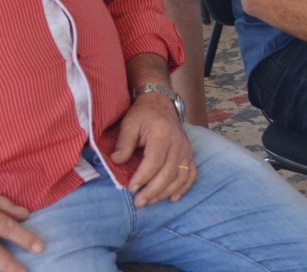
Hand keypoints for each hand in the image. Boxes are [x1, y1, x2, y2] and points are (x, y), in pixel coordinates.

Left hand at [110, 91, 195, 206]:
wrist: (160, 103)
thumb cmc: (143, 114)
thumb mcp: (129, 124)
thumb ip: (123, 144)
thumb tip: (116, 162)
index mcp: (162, 134)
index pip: (154, 162)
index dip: (143, 177)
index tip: (131, 188)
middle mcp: (178, 143)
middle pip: (168, 173)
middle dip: (153, 191)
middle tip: (139, 202)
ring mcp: (186, 149)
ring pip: (180, 177)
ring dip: (165, 193)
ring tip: (150, 202)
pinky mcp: (189, 154)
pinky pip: (190, 174)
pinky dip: (183, 188)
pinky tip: (173, 198)